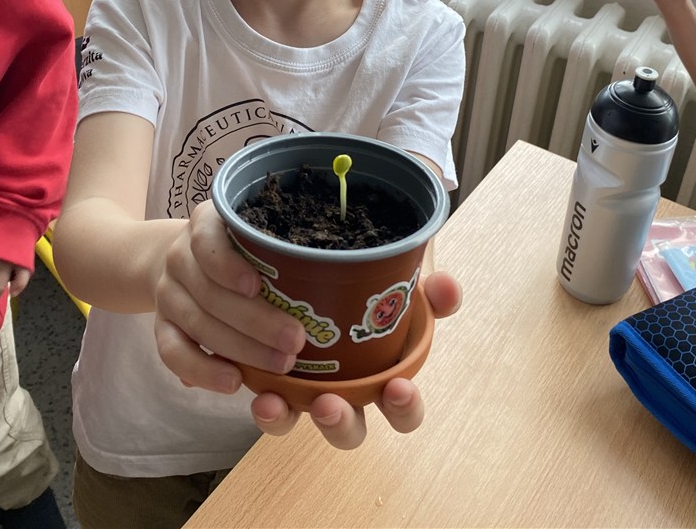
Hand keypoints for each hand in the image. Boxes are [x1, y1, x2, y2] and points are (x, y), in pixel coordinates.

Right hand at [154, 200, 304, 391]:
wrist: (180, 259)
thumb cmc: (235, 247)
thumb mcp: (249, 230)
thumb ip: (275, 243)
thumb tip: (333, 265)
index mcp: (205, 224)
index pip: (206, 240)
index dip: (227, 264)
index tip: (256, 285)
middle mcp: (180, 256)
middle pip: (211, 293)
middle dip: (256, 320)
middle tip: (297, 340)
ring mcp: (169, 293)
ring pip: (198, 325)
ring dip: (241, 349)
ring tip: (280, 365)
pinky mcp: (162, 326)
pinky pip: (172, 353)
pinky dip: (202, 370)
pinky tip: (233, 382)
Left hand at [248, 270, 461, 449]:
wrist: (326, 265)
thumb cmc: (379, 289)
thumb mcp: (409, 285)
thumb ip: (431, 290)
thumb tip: (446, 288)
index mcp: (385, 381)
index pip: (403, 412)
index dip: (404, 409)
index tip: (398, 388)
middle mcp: (345, 394)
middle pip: (348, 430)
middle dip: (339, 424)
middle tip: (328, 405)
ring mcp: (304, 389)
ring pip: (295, 420)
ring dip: (283, 419)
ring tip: (272, 402)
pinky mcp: (269, 374)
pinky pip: (262, 398)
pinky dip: (257, 398)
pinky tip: (248, 383)